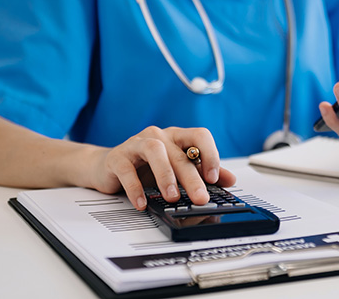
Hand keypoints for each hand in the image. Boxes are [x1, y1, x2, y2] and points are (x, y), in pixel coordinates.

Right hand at [89, 126, 235, 210]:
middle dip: (191, 178)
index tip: (214, 178)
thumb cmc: (145, 167)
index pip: (200, 136)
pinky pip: (128, 170)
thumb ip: (202, 172)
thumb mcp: (177, 169)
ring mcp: (137, 144)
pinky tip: (142, 202)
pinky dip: (135, 188)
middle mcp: (159, 136)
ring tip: (171, 197)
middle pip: (179, 153)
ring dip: (165, 175)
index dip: (210, 154)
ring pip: (154, 151)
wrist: (108, 167)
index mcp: (177, 137)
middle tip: (200, 198)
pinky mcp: (118, 157)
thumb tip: (230, 179)